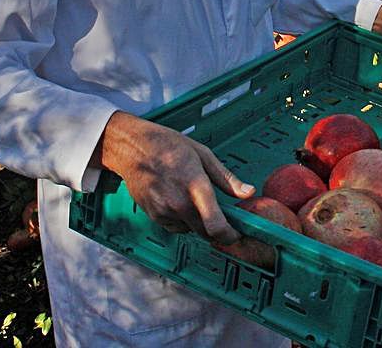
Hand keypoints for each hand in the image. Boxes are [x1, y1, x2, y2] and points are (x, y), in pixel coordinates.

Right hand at [97, 112, 253, 244]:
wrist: (133, 148)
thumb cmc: (169, 146)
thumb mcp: (203, 154)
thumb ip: (227, 179)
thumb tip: (248, 193)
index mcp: (195, 185)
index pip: (215, 224)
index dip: (230, 236)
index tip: (237, 234)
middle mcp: (179, 202)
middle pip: (206, 233)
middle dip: (217, 230)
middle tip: (222, 218)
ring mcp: (164, 211)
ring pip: (191, 230)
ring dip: (198, 223)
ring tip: (193, 199)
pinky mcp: (154, 216)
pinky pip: (176, 227)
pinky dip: (182, 220)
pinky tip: (177, 200)